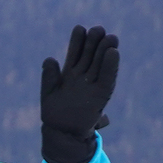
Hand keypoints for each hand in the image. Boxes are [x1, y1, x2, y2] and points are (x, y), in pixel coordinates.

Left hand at [39, 24, 119, 162]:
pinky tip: (113, 53)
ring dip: (105, 50)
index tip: (79, 28)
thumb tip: (49, 59)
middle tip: (97, 29)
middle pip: (90, 55)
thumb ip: (49, 77)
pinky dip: (111, 66)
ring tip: (109, 37)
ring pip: (100, 63)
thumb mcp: (49, 93)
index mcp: (70, 74)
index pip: (75, 53)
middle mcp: (83, 76)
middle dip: (94, 42)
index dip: (77, 41)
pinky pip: (108, 77)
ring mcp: (93, 84)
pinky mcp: (102, 94)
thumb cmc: (55, 114)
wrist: (63, 134)